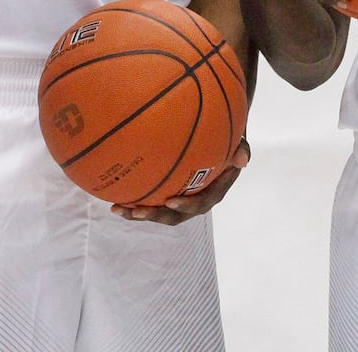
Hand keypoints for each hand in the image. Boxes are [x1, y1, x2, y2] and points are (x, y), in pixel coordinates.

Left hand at [111, 137, 250, 225]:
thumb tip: (243, 159)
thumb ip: (242, 149)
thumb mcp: (239, 143)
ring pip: (159, 212)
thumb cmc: (227, 142)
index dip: (186, 206)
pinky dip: (134, 200)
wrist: (217, 143)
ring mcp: (179, 200)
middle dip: (155, 215)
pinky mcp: (167, 195)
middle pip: (175, 215)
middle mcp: (195, 202)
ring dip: (138, 212)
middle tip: (136, 211)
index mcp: (213, 193)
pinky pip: (151, 200)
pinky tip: (113, 195)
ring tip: (117, 209)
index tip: (170, 201)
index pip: (201, 204)